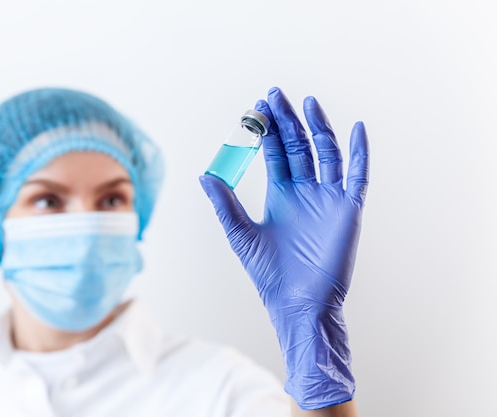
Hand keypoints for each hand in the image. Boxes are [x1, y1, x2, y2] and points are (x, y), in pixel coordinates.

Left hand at [199, 87, 368, 409]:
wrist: (297, 303)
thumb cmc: (269, 274)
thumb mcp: (240, 234)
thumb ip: (224, 204)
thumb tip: (204, 174)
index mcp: (280, 195)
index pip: (275, 152)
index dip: (266, 130)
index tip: (257, 107)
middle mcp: (305, 191)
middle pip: (298, 145)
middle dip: (287, 120)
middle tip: (275, 94)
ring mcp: (328, 198)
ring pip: (326, 153)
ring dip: (318, 127)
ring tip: (307, 102)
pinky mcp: (348, 210)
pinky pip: (357, 175)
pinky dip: (359, 152)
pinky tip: (355, 128)